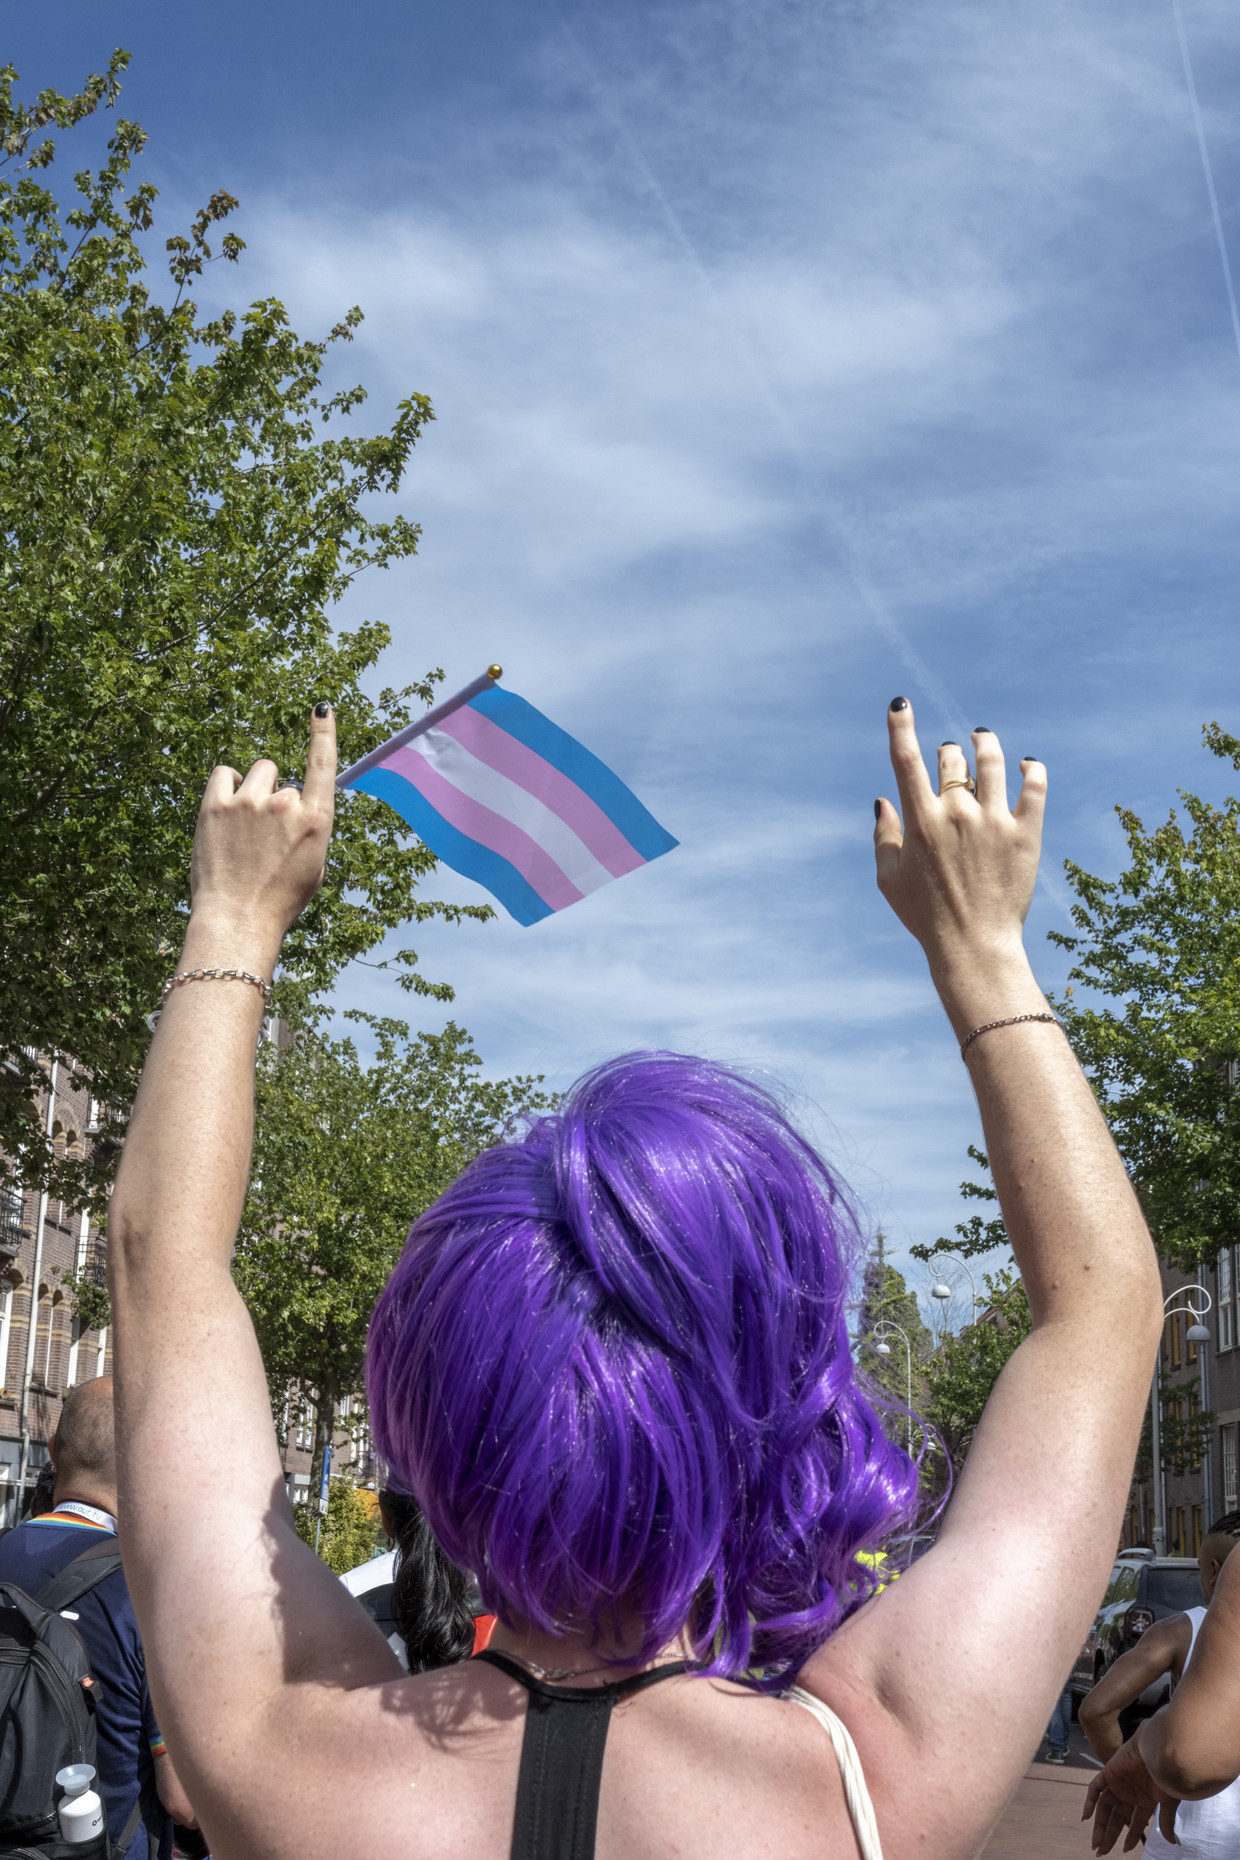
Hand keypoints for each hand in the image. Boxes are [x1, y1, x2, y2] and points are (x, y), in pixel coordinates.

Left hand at [188, 705, 335, 951]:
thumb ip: (310, 828)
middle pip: (282, 777)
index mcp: (317, 820)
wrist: (238, 920)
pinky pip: (224, 772)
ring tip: (244, 826)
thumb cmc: (279, 900)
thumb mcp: (313, 866)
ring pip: (256, 772)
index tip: (322, 708)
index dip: (324, 732)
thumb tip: (296, 805)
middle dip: (275, 797)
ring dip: (252, 790)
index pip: (323, 764)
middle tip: (264, 834)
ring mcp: (249, 803)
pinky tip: (226, 808)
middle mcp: (285, 804)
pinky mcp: (215, 806)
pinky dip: (227, 784)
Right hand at [874, 704, 1045, 1028]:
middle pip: (952, 759)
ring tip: (983, 740)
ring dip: (985, 744)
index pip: (906, 760)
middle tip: (951, 757)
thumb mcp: (889, 880)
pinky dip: (1031, 768)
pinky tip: (1026, 765)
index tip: (900, 704)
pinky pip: (1035, 785)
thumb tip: (883, 800)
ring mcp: (994, 821)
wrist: (974, 946)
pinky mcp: (1026, 833)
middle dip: (948, 752)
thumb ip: (884, 836)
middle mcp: (957, 814)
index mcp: (920, 822)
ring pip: (993, 761)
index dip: (900, 726)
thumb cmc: (926, 917)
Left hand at [1083, 1733, 1180, 1851]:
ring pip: (1105, 1806)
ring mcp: (1119, 1782)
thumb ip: (1165, 1821)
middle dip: (1109, 1834)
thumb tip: (1172, 1843)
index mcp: (1145, 1799)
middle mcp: (1131, 1792)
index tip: (1124, 1850)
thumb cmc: (1168, 1773)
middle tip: (1101, 1852)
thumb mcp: (1168, 1801)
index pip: (1135, 1822)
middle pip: (1116, 1817)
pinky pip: (1095, 1787)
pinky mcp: (1109, 1772)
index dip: (1130, 1836)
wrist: (1160, 1750)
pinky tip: (1086, 1817)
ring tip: (1096, 1843)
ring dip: (1099, 1824)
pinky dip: (1090, 1801)